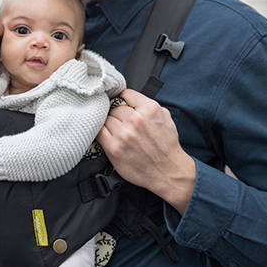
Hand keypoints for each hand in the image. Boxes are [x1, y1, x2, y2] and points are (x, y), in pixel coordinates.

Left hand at [97, 89, 195, 213]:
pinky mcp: (113, 148)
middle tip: (122, 123)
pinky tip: (109, 137)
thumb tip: (130, 101)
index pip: (125, 94)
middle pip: (114, 107)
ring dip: (110, 124)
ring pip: (105, 118)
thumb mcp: (165, 117)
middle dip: (117, 114)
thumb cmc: (166, 146)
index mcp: (150, 109)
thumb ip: (147, 106)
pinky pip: (99, 132)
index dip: (123, 100)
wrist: (168, 171)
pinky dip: (102, 133)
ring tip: (117, 132)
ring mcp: (123, 134)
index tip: (122, 105)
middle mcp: (136, 119)